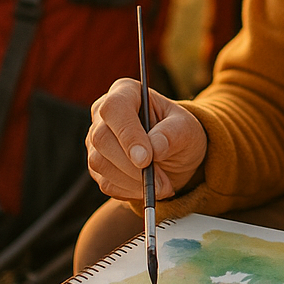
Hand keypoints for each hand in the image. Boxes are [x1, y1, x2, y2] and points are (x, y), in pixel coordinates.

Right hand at [86, 78, 206, 201]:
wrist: (177, 154)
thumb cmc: (181, 132)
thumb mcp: (187, 129)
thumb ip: (171, 134)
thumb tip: (154, 149)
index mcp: (126, 92)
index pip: (115, 108)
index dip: (127, 134)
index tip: (146, 159)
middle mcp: (104, 114)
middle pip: (102, 138)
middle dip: (132, 166)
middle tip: (162, 182)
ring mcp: (96, 140)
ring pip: (100, 163)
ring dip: (134, 182)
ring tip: (163, 185)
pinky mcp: (97, 166)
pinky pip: (106, 183)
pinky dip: (130, 191)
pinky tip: (150, 187)